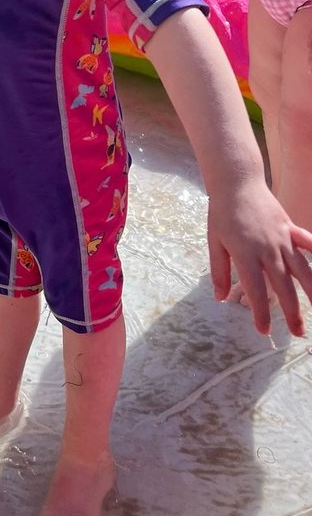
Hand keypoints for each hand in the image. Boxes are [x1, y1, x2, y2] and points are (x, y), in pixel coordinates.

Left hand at [207, 182, 311, 335]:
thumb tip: (220, 298)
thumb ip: (219, 271)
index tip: (264, 331)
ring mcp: (282, 237)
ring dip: (311, 291)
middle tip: (296, 333)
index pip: (256, 290)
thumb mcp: (214, 242)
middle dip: (291, 311)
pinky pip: (307, 243)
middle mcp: (268, 248)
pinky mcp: (290, 227)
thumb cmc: (222, 213)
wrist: (237, 182)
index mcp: (246, 254)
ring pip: (301, 269)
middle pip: (283, 286)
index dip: (260, 312)